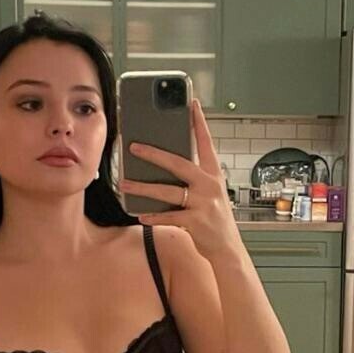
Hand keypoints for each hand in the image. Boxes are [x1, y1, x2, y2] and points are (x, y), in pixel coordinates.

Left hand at [118, 98, 243, 261]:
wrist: (227, 249)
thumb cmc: (215, 220)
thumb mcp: (211, 195)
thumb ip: (194, 181)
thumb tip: (165, 168)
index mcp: (214, 175)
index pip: (206, 143)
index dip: (199, 122)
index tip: (192, 103)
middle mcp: (209, 186)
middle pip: (178, 163)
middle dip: (154, 154)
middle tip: (134, 147)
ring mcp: (203, 203)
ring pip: (168, 191)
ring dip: (143, 187)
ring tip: (126, 183)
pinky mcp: (196, 222)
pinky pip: (169, 216)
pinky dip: (154, 217)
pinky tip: (141, 215)